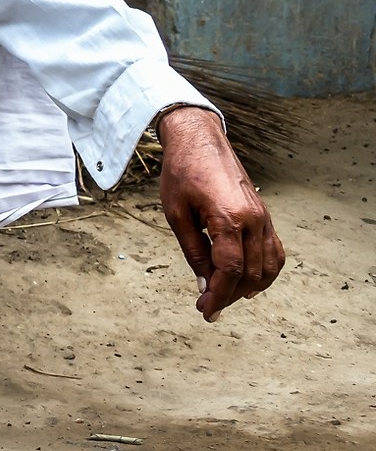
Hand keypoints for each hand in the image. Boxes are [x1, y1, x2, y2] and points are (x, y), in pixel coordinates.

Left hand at [157, 105, 283, 320]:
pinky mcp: (265, 215)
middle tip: (209, 308)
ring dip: (250, 287)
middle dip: (230, 295)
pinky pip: (274, 251)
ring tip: (227, 298)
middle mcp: (253, 220)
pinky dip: (266, 271)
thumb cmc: (182, 173)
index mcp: (229, 218)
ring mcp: (264, 218)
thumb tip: (204, 285)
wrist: (199, 140)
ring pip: (268, 266)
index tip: (205, 310)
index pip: (230, 270)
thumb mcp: (176, 214)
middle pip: (250, 273)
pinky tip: (251, 283)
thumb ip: (193, 251)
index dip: (218, 294)